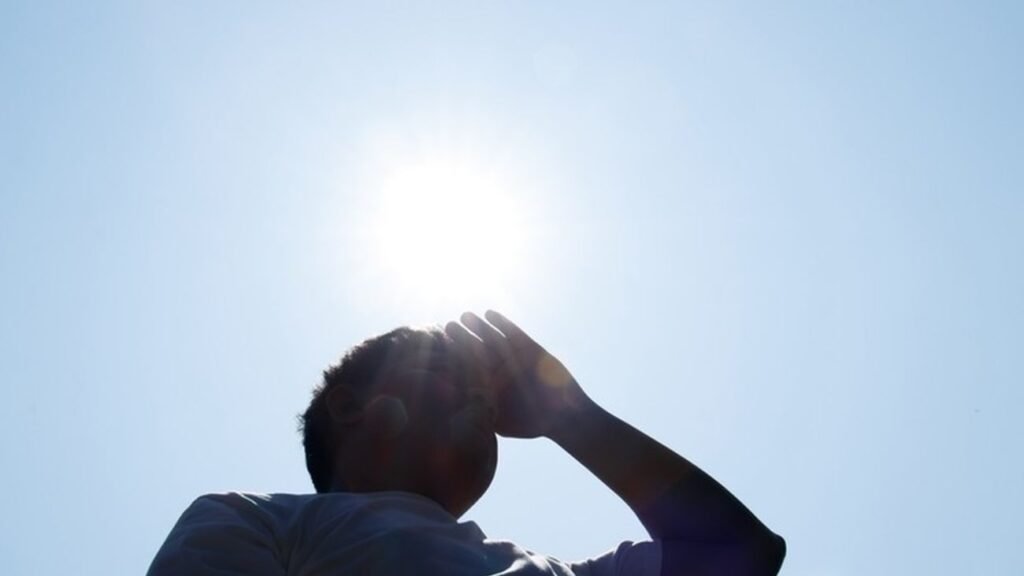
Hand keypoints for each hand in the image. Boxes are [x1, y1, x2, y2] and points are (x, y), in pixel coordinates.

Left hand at [446, 310, 590, 438]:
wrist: (564, 415)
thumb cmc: (533, 424)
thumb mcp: (504, 423)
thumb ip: (484, 416)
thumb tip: (459, 415)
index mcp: (488, 385)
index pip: (468, 369)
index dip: (455, 359)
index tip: (441, 351)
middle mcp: (498, 369)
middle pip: (476, 350)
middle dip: (463, 338)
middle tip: (448, 326)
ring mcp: (513, 357)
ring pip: (492, 338)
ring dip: (479, 326)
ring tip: (466, 316)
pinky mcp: (529, 347)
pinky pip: (513, 333)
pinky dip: (502, 323)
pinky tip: (490, 313)